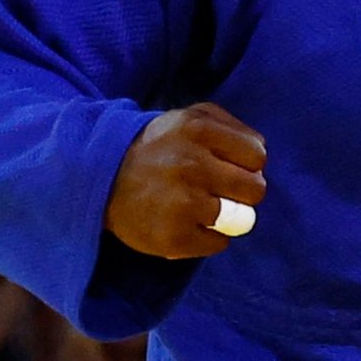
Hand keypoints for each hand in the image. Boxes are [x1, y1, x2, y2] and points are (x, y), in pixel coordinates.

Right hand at [105, 103, 267, 258]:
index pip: (257, 155)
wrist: (100, 179)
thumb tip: (260, 150)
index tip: (231, 167)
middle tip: (221, 191)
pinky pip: (218, 243)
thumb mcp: (187, 118)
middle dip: (243, 192)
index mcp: (197, 129)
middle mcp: (191, 164)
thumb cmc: (155, 148)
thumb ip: (227, 125)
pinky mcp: (173, 236)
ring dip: (225, 216)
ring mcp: (182, 202)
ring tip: (199, 207)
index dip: (248, 164)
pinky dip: (208, 237)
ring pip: (240, 219)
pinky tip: (188, 224)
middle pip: (255, 190)